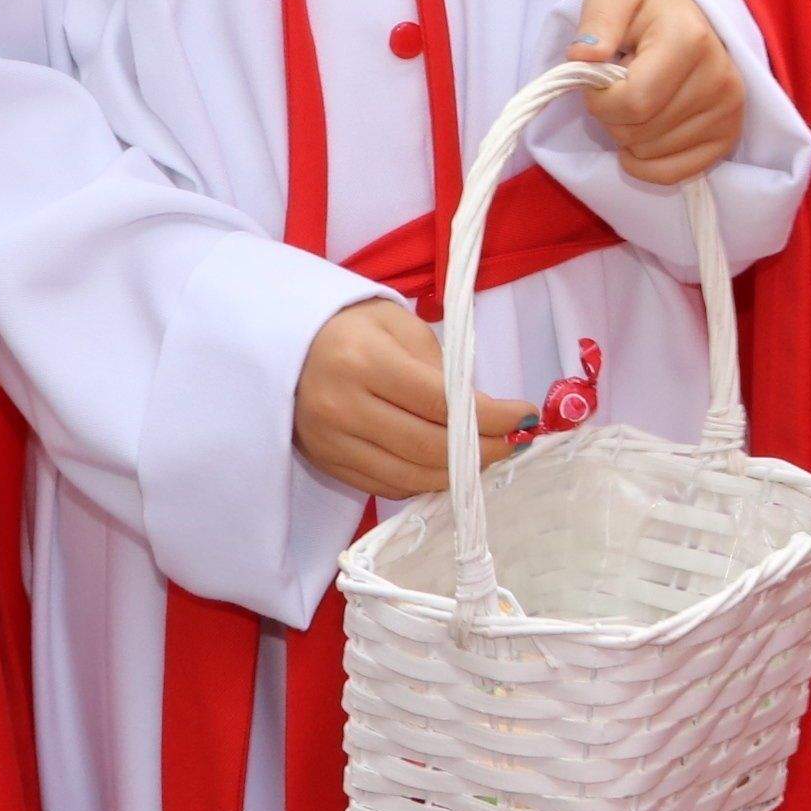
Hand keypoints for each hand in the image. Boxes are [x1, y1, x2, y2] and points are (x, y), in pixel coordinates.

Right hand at [292, 297, 532, 499]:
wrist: (285, 343)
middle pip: (427, 447)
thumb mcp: (399, 325)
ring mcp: (330, 443)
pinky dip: (422, 482)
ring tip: (487, 458)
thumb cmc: (351, 325)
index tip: (525, 417)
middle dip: (482, 450)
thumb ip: (441, 367)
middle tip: (514, 444)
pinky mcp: (326, 464)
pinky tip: (446, 469)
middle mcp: (342, 408)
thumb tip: (484, 412)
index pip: (440, 403)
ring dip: (456, 474)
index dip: (490, 417)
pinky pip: (384, 486)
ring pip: (408, 477)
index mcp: (363, 361)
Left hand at [568, 0, 745, 188]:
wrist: (686, 18)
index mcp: (690, 39)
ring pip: (649, 153)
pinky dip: (645, 163)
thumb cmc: (644, 9)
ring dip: (629, 134)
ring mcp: (729, 111)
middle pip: (638, 131)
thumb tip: (583, 56)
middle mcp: (719, 78)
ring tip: (641, 99)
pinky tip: (644, 135)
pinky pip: (672, 174)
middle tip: (621, 86)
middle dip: (612, 115)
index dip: (600, 99)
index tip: (597, 78)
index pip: (632, 101)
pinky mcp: (729, 136)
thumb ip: (597, 22)